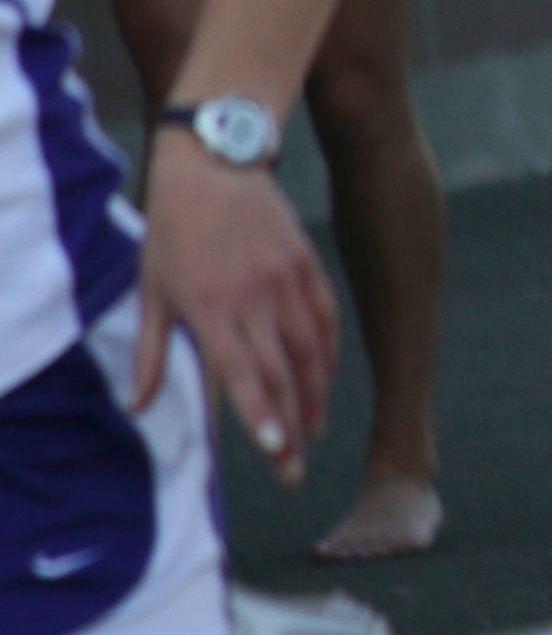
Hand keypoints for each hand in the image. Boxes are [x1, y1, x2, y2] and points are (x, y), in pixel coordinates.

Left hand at [132, 133, 336, 482]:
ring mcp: (288, 281)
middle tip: (295, 470)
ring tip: (312, 432)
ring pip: (313, 351)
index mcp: (214, 309)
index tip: (278, 450)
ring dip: (315, 397)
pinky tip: (325, 378)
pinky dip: (329, 353)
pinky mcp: (307, 265)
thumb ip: (154, 354)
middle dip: (293, 426)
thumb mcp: (152, 292)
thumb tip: (140, 408)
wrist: (215, 164)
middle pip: (284, 374)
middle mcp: (257, 299)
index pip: (247, 374)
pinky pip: (326, 319)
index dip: (264, 415)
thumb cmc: (174, 231)